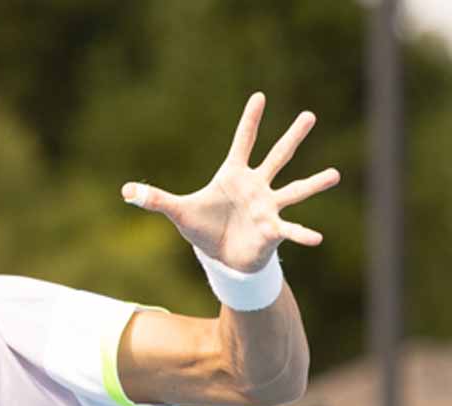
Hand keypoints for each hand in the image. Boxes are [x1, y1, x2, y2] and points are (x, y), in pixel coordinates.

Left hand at [122, 92, 339, 270]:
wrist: (219, 255)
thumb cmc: (202, 227)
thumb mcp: (177, 212)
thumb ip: (156, 199)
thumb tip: (125, 190)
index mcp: (233, 176)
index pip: (243, 142)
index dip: (250, 121)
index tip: (259, 96)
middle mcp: (256, 186)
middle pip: (277, 156)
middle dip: (292, 137)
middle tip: (309, 115)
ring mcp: (268, 207)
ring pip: (295, 190)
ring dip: (314, 183)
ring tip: (335, 174)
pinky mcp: (272, 231)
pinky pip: (290, 230)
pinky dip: (302, 233)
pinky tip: (317, 238)